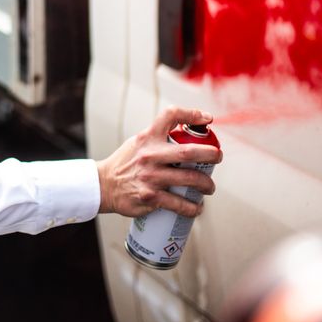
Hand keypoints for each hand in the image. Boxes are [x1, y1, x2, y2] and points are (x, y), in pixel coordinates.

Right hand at [96, 106, 219, 217]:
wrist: (103, 185)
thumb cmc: (124, 163)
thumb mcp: (138, 142)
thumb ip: (158, 137)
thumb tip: (186, 137)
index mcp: (147, 137)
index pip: (171, 115)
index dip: (193, 114)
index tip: (207, 119)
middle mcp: (150, 155)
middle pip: (189, 152)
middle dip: (210, 155)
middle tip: (217, 157)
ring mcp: (151, 177)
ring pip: (190, 180)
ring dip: (206, 184)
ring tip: (209, 187)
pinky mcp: (150, 197)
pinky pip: (179, 204)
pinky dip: (192, 207)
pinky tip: (196, 207)